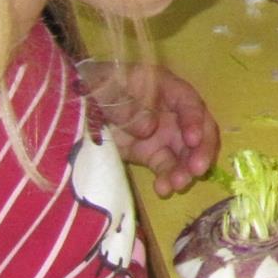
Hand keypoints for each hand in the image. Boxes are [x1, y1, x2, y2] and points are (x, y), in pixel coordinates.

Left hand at [76, 62, 218, 197]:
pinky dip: (167, 178)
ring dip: (186, 168)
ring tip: (179, 184)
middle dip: (201, 148)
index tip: (193, 139)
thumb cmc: (94, 87)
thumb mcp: (106, 89)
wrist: (76, 104)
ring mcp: (161, 133)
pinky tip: (163, 189)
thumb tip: (151, 128)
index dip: (194, 119)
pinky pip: (165, 167)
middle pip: (196, 128)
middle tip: (198, 169)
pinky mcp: (150, 153)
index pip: (188, 102)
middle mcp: (170, 111)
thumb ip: (126, 105)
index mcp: (163, 87)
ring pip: (184, 152)